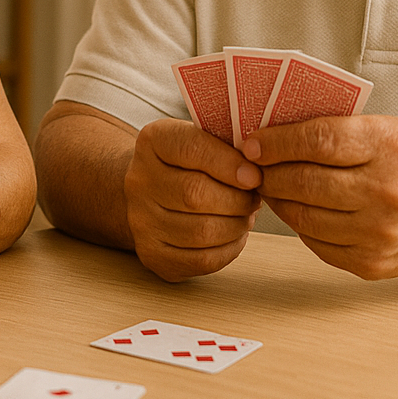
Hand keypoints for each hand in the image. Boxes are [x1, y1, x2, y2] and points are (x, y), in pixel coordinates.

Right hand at [124, 118, 262, 280]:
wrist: (156, 191)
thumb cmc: (193, 162)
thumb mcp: (205, 138)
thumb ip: (228, 144)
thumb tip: (259, 167)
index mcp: (153, 141)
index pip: (191, 149)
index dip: (229, 163)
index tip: (255, 175)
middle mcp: (138, 180)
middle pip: (194, 194)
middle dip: (237, 200)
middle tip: (255, 199)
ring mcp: (141, 220)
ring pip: (200, 231)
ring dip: (236, 225)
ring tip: (246, 216)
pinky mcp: (152, 254)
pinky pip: (201, 260)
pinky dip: (229, 249)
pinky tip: (234, 235)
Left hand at [244, 115, 397, 279]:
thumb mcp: (393, 129)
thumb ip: (342, 131)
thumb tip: (279, 134)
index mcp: (391, 148)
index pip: (318, 141)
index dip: (277, 141)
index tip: (253, 141)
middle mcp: (386, 192)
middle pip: (305, 181)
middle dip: (269, 171)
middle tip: (253, 165)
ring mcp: (379, 233)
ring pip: (304, 216)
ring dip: (279, 199)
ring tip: (271, 185)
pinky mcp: (372, 263)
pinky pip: (317, 243)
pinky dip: (300, 225)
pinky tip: (298, 209)